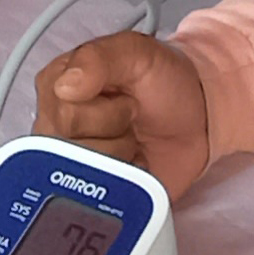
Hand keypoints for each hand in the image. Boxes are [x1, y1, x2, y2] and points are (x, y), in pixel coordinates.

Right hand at [32, 31, 210, 199]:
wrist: (199, 117)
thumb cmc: (163, 79)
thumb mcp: (135, 52)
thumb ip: (98, 58)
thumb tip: (65, 86)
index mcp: (55, 88)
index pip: (63, 118)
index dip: (103, 113)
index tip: (125, 98)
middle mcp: (55, 127)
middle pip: (72, 151)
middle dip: (115, 135)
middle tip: (131, 119)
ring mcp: (73, 162)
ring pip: (85, 178)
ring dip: (121, 159)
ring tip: (132, 141)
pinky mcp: (94, 191)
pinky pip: (98, 202)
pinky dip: (125, 184)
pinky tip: (133, 165)